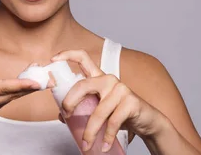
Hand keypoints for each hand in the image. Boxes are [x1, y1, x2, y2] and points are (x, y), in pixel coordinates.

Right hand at [0, 42, 41, 127]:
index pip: (2, 88)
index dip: (21, 85)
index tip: (36, 82)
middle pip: (12, 95)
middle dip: (30, 87)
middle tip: (47, 80)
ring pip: (9, 100)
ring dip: (23, 90)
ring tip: (38, 78)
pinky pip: (4, 103)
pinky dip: (14, 94)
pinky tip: (22, 86)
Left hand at [51, 50, 167, 151]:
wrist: (147, 121)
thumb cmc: (119, 113)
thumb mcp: (99, 108)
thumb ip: (82, 107)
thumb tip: (62, 114)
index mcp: (98, 78)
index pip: (83, 58)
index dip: (67, 55)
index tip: (52, 59)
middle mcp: (108, 79)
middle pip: (83, 85)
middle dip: (70, 102)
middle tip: (66, 116)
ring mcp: (120, 89)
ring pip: (98, 111)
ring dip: (90, 131)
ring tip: (87, 145)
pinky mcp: (130, 101)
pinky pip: (113, 122)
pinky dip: (107, 137)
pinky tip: (104, 146)